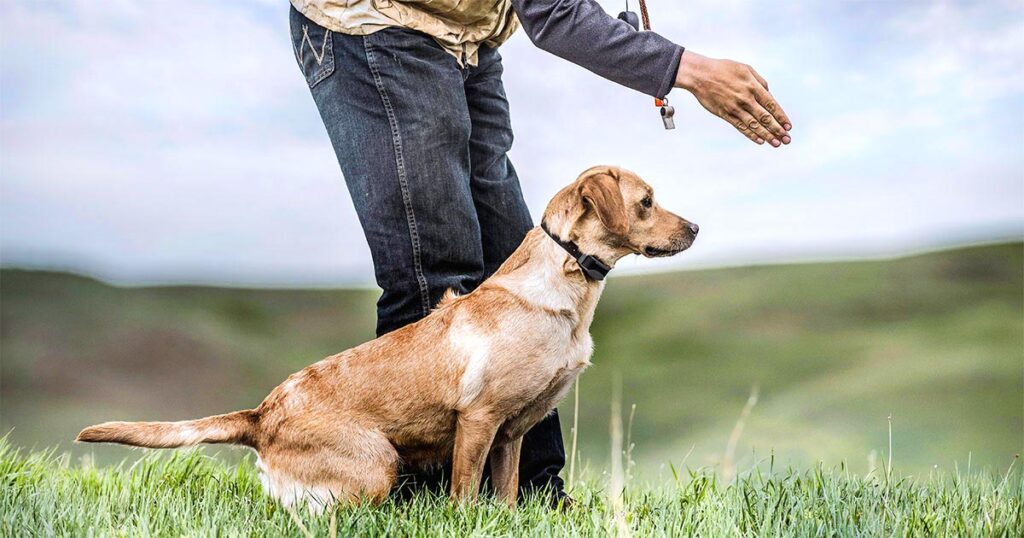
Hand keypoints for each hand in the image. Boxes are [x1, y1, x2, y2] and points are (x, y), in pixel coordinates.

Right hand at [674, 51, 791, 146]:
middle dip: (778, 129)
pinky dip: (750, 134)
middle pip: (765, 117)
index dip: (781, 117)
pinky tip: (759, 141)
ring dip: (767, 135)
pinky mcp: (725, 114)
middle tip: (787, 139)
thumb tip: (769, 93)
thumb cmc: (723, 69)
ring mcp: (735, 108)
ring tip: (776, 143)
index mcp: (752, 86)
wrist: (700, 75)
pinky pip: (740, 127)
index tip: (788, 126)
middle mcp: (746, 99)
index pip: (771, 105)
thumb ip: (759, 81)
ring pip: (754, 125)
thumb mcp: (745, 68)